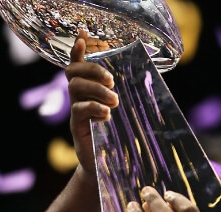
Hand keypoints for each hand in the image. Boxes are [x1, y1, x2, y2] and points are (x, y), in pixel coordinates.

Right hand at [66, 32, 118, 174]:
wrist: (102, 166)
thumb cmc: (114, 135)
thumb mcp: (120, 111)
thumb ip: (123, 95)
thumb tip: (146, 75)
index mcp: (87, 90)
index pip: (77, 66)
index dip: (77, 51)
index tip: (82, 37)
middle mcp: (77, 98)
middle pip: (74, 73)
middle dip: (93, 70)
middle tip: (112, 81)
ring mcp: (75, 111)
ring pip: (76, 88)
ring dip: (97, 90)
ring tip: (115, 101)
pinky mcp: (76, 127)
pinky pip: (79, 110)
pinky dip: (94, 108)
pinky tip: (106, 115)